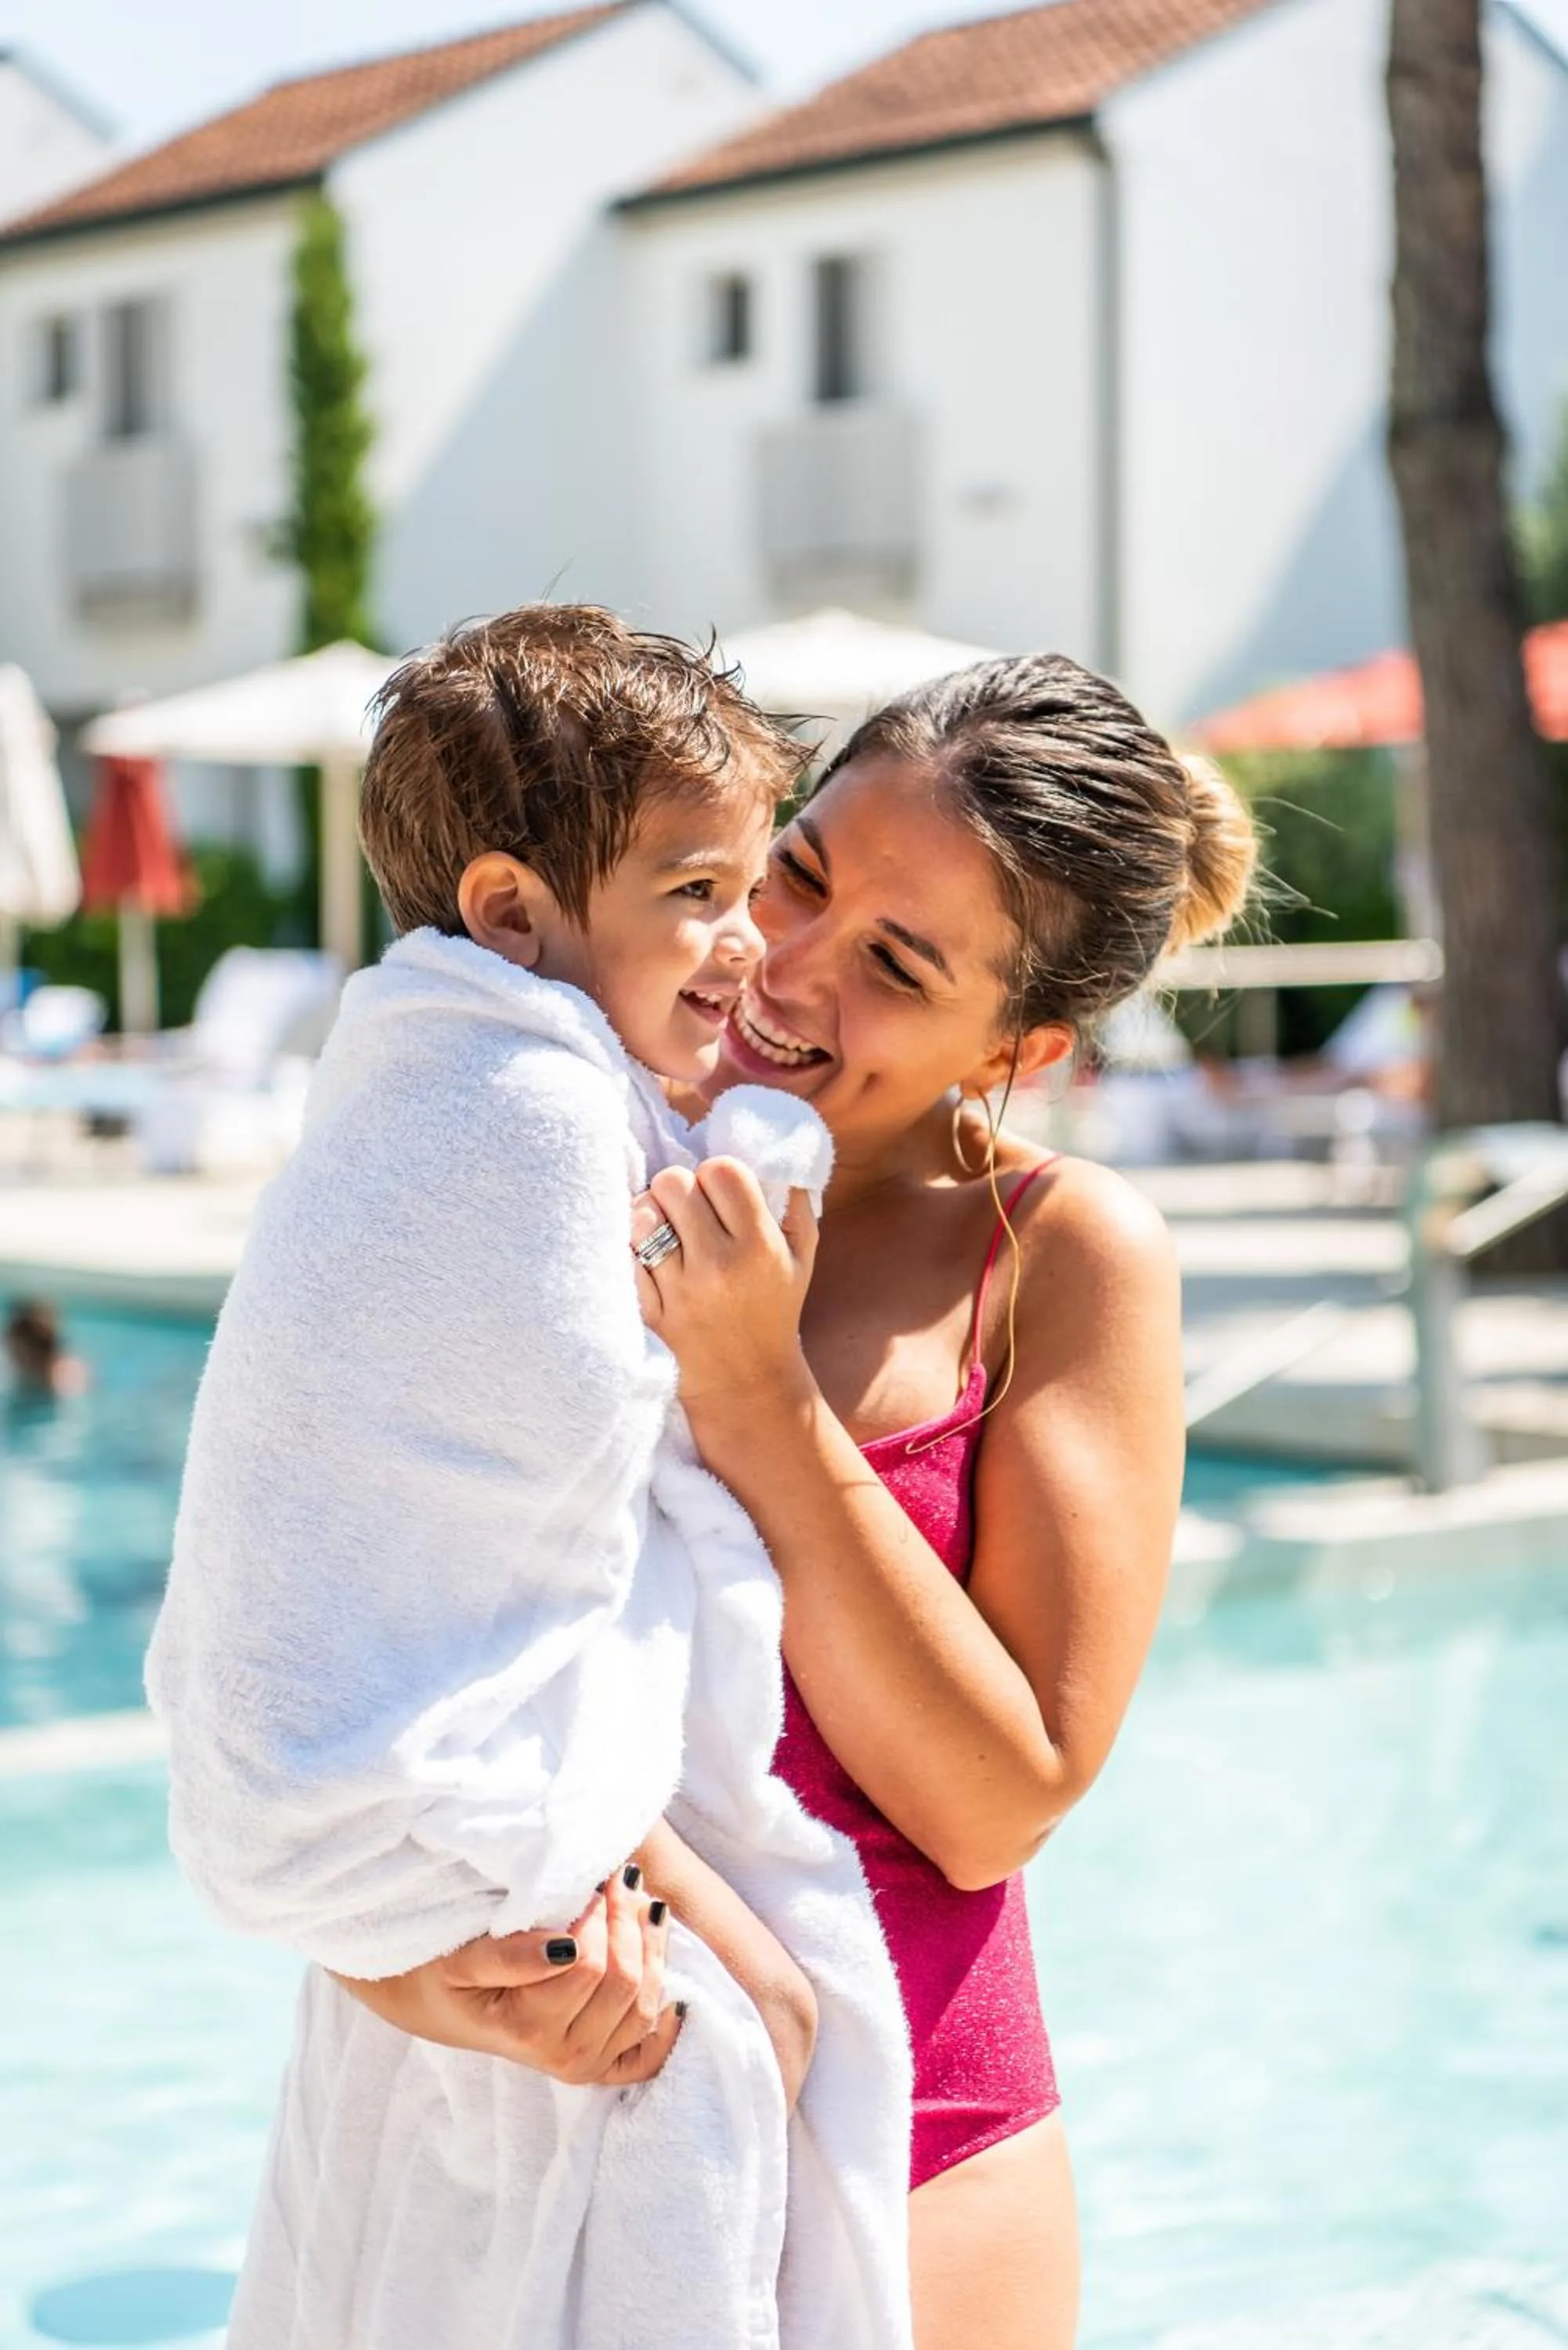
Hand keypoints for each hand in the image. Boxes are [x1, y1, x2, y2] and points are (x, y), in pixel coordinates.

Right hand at [332, 1865, 680, 2086]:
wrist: (436, 2005)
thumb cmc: (446, 1973)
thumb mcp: (459, 1959)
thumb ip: (506, 1956)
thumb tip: (564, 1948)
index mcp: (529, 2031)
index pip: (590, 1965)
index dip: (598, 1915)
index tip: (593, 1878)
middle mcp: (564, 2057)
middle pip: (624, 1982)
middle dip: (626, 1922)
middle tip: (619, 1878)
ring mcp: (587, 2065)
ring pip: (644, 2005)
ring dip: (650, 1948)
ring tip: (638, 1903)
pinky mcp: (601, 2065)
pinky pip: (648, 2051)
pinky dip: (665, 2017)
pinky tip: (666, 1980)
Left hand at [632, 1158, 817, 1411]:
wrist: (747, 1383)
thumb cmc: (774, 1309)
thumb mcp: (802, 1256)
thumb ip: (796, 1200)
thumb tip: (777, 1149)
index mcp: (759, 1247)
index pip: (721, 1171)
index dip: (715, 1174)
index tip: (717, 1192)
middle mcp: (718, 1266)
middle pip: (674, 1182)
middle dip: (678, 1188)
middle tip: (686, 1208)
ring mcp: (679, 1290)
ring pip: (643, 1215)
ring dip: (650, 1213)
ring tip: (663, 1228)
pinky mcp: (649, 1311)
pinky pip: (625, 1255)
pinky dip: (632, 1248)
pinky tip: (647, 1256)